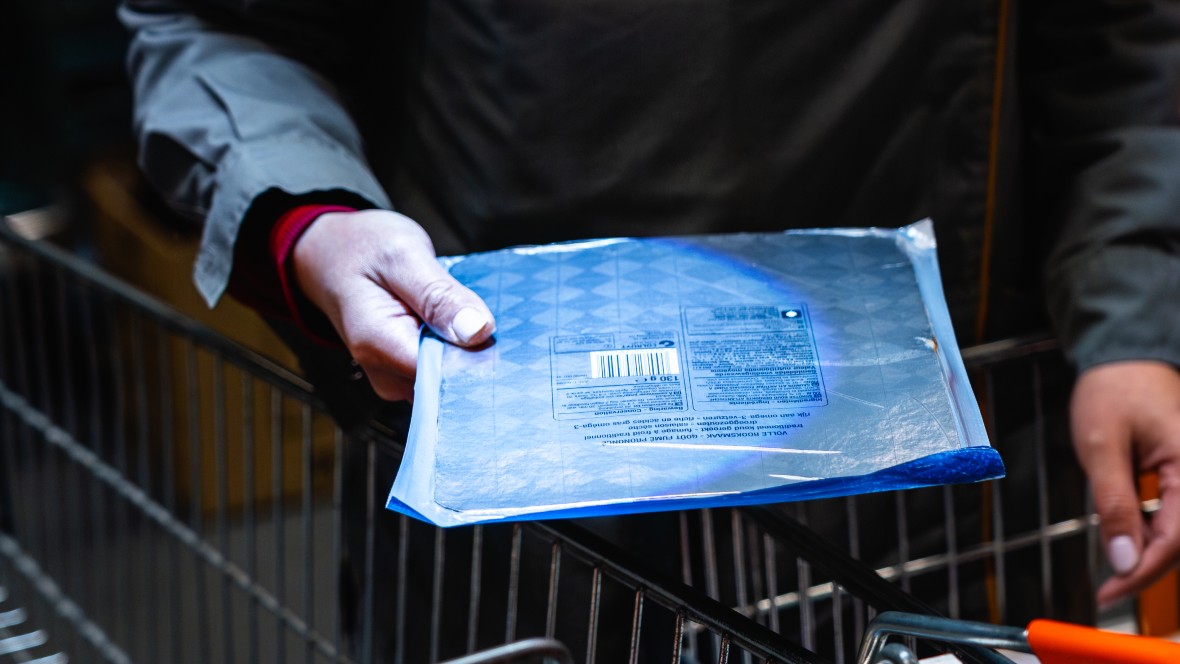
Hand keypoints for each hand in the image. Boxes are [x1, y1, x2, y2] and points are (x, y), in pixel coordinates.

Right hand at [291, 209, 494, 401]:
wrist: (330, 254)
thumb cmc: (362, 249)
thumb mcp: (402, 255)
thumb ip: (439, 294)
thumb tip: (478, 331)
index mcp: (380, 346)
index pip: (445, 375)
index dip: (477, 358)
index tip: (498, 335)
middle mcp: (385, 373)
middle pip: (450, 382)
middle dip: (475, 352)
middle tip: (480, 311)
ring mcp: (394, 376)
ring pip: (449, 377)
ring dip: (467, 349)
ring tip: (463, 310)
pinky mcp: (405, 370)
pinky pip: (442, 368)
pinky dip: (456, 346)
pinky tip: (454, 321)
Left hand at [1070, 360, 1179, 605]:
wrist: (1124, 355)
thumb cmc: (1112, 391)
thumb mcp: (1102, 447)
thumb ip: (1114, 503)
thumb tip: (1122, 558)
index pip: (1176, 538)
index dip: (1142, 572)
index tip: (1109, 593)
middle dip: (1146, 567)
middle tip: (1108, 589)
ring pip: (1179, 529)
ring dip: (1149, 551)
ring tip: (1113, 570)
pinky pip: (1175, 512)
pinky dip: (1151, 530)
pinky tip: (1126, 538)